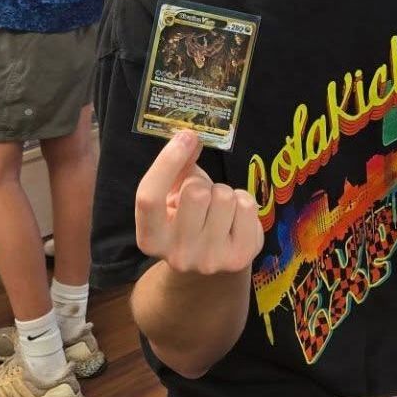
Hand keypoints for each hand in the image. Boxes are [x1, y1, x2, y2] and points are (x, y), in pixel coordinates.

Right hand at [134, 130, 263, 275]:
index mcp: (150, 239)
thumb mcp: (173, 194)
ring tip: (218, 207)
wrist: (210, 258)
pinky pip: (246, 205)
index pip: (149, 198)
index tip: (185, 136)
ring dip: (223, 192)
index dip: (167, 162)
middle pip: (194, 192)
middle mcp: (177, 255)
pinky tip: (235, 216)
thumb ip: (178, 166)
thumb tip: (192, 137)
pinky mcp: (239, 257)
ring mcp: (210, 259)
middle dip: (201, 182)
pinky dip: (242, 200)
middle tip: (202, 194)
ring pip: (224, 196)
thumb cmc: (188, 217)